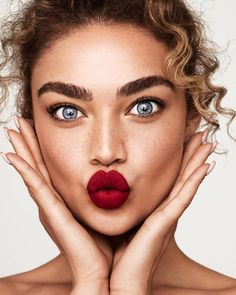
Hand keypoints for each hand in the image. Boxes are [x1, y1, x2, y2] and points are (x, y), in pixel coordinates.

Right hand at [1, 116, 111, 291]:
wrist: (105, 272)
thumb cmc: (107, 243)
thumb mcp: (106, 211)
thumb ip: (104, 195)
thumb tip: (115, 178)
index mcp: (66, 199)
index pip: (51, 167)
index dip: (43, 148)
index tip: (38, 128)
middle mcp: (55, 201)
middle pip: (38, 165)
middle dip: (28, 142)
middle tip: (17, 121)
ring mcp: (51, 207)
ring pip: (33, 171)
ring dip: (22, 150)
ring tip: (10, 130)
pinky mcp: (52, 213)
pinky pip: (35, 187)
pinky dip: (23, 171)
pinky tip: (11, 156)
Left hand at [109, 130, 215, 294]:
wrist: (111, 281)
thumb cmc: (110, 251)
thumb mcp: (112, 218)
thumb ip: (114, 202)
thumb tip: (106, 184)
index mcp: (151, 210)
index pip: (168, 179)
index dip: (177, 160)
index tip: (182, 140)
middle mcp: (162, 211)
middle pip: (181, 177)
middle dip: (191, 155)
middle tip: (201, 135)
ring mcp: (166, 217)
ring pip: (186, 183)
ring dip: (197, 162)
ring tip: (207, 143)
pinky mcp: (165, 224)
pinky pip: (183, 198)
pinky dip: (195, 182)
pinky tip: (205, 167)